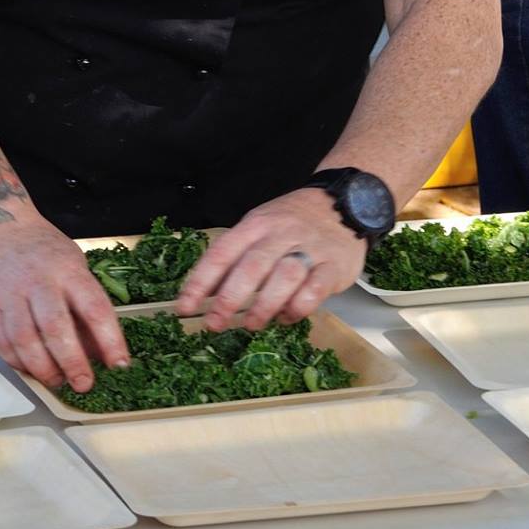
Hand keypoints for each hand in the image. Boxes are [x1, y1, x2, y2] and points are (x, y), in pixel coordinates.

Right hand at [0, 217, 128, 391]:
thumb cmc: (41, 250)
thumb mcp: (73, 265)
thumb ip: (84, 307)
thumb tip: (99, 351)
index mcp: (68, 269)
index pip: (94, 308)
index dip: (110, 340)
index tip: (119, 365)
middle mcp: (37, 281)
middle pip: (55, 328)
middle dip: (72, 362)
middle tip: (84, 384)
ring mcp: (8, 294)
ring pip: (24, 340)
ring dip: (43, 368)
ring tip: (57, 380)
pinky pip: (1, 342)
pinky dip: (18, 362)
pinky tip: (31, 369)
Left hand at [174, 187, 366, 330]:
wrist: (343, 203)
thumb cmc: (292, 223)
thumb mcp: (260, 228)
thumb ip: (236, 257)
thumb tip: (202, 293)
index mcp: (256, 224)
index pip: (223, 252)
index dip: (201, 281)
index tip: (184, 307)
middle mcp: (281, 234)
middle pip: (252, 266)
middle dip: (229, 298)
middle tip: (214, 324)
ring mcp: (310, 249)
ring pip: (285, 276)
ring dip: (264, 305)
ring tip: (251, 325)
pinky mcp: (334, 265)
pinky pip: (315, 288)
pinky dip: (298, 307)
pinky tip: (287, 317)